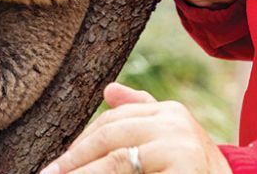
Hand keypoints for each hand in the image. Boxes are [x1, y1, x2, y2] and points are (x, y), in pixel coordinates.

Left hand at [40, 83, 232, 173]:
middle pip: (111, 135)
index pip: (114, 120)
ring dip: (83, 171)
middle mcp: (174, 121)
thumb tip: (108, 90)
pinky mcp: (181, 165)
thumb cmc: (197, 173)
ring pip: (116, 158)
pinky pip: (126, 170)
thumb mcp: (169, 142)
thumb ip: (142, 114)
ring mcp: (179, 143)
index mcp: (169, 112)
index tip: (59, 163)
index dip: (83, 142)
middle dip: (76, 157)